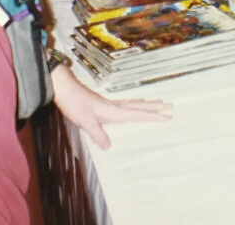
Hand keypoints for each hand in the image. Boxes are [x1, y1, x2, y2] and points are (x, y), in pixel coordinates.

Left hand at [51, 65, 171, 149]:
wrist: (64, 88)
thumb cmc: (74, 103)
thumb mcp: (85, 121)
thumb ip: (98, 134)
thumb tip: (109, 147)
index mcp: (113, 111)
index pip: (138, 115)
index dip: (153, 116)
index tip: (168, 116)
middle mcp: (114, 106)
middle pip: (139, 107)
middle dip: (155, 108)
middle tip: (170, 106)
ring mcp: (108, 104)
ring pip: (133, 104)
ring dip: (146, 105)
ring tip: (156, 103)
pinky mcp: (102, 104)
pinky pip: (124, 104)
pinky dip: (133, 104)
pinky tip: (130, 105)